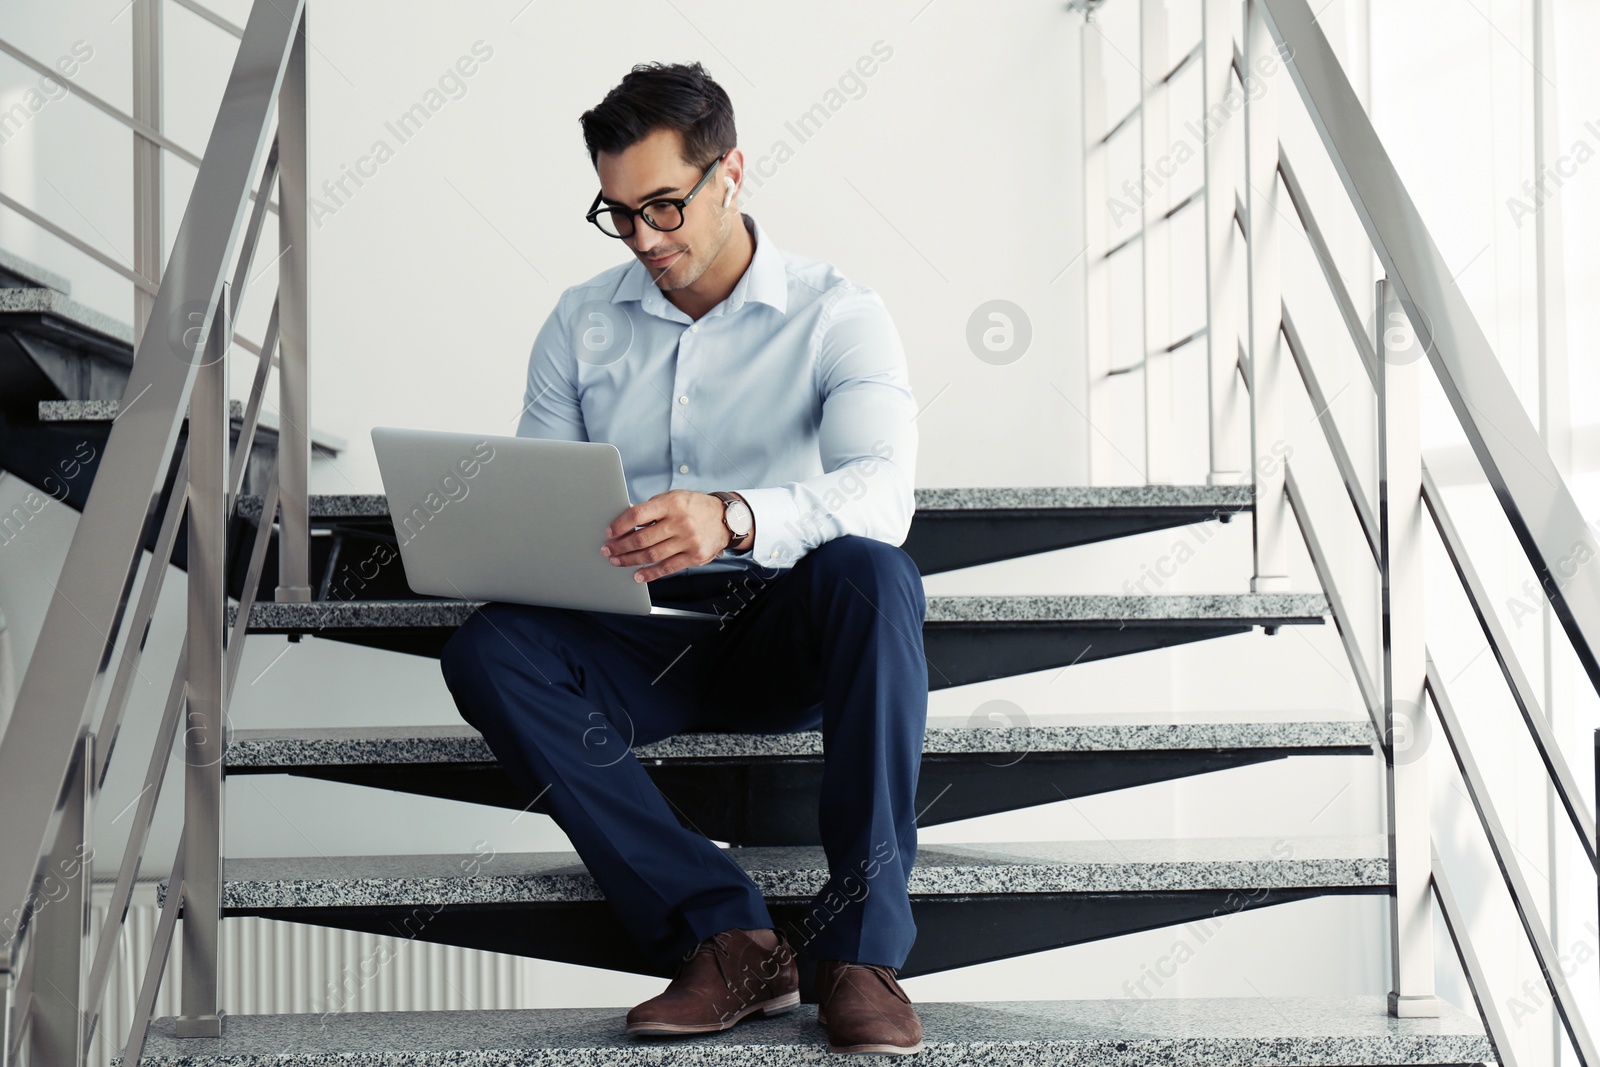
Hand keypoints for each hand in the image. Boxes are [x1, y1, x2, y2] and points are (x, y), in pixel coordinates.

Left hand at [601, 489, 730, 582]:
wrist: (725, 519)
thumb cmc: (695, 507)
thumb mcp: (674, 498)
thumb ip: (652, 509)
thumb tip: (625, 522)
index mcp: (672, 504)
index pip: (638, 514)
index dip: (620, 525)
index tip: (609, 532)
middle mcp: (680, 522)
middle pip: (642, 538)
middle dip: (620, 546)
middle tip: (608, 551)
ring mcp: (688, 541)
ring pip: (651, 555)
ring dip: (630, 560)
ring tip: (618, 561)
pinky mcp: (695, 556)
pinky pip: (667, 568)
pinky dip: (650, 573)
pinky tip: (638, 575)